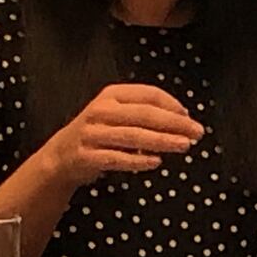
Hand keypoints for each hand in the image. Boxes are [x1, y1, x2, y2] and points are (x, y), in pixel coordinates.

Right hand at [40, 83, 204, 187]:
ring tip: (183, 145)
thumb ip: (145, 111)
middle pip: (145, 115)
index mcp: (112, 95)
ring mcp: (92, 133)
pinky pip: (117, 158)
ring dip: (163, 141)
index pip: (149, 94)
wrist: (60, 156)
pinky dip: (138, 160)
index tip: (189, 116)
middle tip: (196, 132)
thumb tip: (182, 118)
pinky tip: (156, 162)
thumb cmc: (98, 132)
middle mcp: (101, 110)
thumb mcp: (117, 113)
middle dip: (175, 124)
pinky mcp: (86, 156)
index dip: (173, 104)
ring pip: (134, 136)